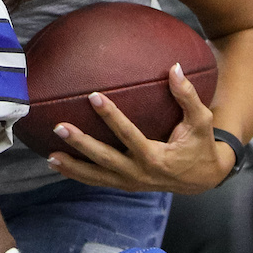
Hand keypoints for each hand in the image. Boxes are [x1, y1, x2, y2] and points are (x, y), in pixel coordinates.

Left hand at [47, 64, 234, 193]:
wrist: (202, 178)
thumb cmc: (200, 145)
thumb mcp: (201, 121)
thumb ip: (187, 96)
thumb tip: (174, 67)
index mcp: (156, 157)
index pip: (129, 134)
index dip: (111, 116)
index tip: (94, 97)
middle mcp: (140, 173)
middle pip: (105, 158)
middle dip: (81, 143)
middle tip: (59, 127)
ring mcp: (130, 182)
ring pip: (96, 175)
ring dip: (72, 166)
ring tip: (49, 156)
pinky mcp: (125, 185)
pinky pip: (97, 181)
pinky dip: (77, 175)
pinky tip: (57, 165)